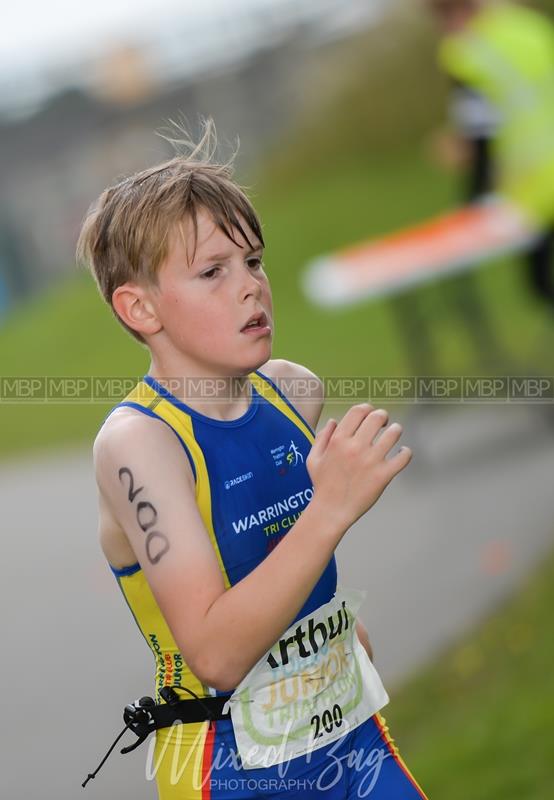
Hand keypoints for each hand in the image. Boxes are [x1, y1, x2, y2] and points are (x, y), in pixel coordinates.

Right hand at [306, 404, 411, 531]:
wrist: (331, 511)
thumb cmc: (322, 485)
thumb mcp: (314, 459)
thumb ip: (322, 437)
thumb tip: (334, 421)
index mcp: (338, 440)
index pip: (358, 411)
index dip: (367, 409)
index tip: (370, 415)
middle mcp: (355, 447)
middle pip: (377, 417)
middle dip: (383, 416)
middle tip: (384, 423)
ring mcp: (371, 461)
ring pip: (394, 433)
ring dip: (396, 430)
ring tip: (394, 434)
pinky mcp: (383, 475)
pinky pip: (403, 456)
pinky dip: (406, 452)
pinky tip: (402, 453)